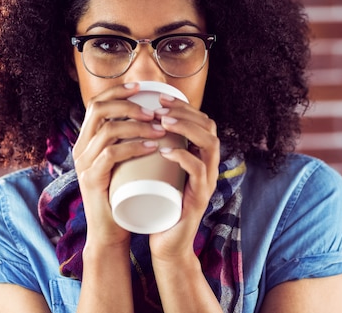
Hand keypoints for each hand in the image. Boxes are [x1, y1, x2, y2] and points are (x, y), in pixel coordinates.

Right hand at [72, 83, 166, 247]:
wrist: (111, 232)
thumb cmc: (124, 196)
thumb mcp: (125, 164)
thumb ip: (131, 144)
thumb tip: (155, 120)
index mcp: (86, 141)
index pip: (96, 104)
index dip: (117, 90)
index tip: (141, 88)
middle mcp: (80, 148)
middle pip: (99, 110)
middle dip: (129, 105)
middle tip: (155, 113)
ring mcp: (84, 164)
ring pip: (108, 130)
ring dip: (137, 126)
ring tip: (160, 130)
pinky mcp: (92, 180)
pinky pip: (111, 155)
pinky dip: (133, 147)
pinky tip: (151, 147)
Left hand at [148, 93, 219, 260]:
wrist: (166, 244)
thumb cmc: (159, 205)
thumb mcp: (159, 173)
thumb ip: (155, 153)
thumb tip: (132, 126)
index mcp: (200, 158)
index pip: (203, 122)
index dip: (184, 106)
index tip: (160, 97)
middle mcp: (209, 167)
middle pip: (209, 127)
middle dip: (185, 111)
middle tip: (159, 107)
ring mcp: (207, 182)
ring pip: (209, 145)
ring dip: (186, 129)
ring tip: (162, 122)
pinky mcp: (199, 199)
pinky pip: (199, 172)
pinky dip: (183, 157)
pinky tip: (166, 150)